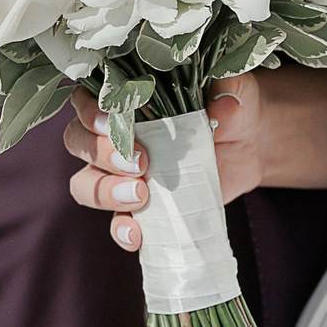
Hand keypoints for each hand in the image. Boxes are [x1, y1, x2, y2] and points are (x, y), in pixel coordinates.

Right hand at [64, 74, 269, 252]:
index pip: (87, 99)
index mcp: (126, 97)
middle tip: (140, 163)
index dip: (91, 111)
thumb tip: (225, 106)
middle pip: (78, 141)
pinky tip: (137, 234)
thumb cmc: (232, 107)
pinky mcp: (138, 204)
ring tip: (140, 195)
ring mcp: (120, 172)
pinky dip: (121, 228)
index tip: (114, 122)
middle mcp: (112, 134)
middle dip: (101, 153)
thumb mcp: (234, 92)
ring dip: (104, 192)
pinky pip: (115, 220)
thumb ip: (226, 94)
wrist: (249, 147)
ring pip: (85, 183)